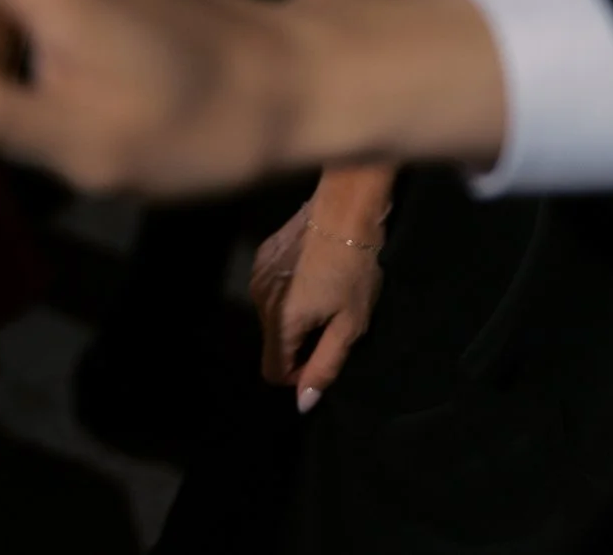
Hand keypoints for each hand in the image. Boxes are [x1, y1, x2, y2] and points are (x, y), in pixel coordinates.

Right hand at [250, 205, 382, 408]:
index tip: (325, 353)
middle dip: (299, 343)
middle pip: (272, 343)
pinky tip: (312, 273)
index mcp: (281, 322)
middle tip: (333, 321)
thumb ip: (325, 366)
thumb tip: (303, 403)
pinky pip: (270, 290)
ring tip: (324, 294)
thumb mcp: (351, 326)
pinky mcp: (260, 256)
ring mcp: (256, 276)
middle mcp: (259, 301)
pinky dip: (288, 292)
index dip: (299, 374)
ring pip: (271, 316)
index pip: (273, 372)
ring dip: (293, 317)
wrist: (345, 210)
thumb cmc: (355, 270)